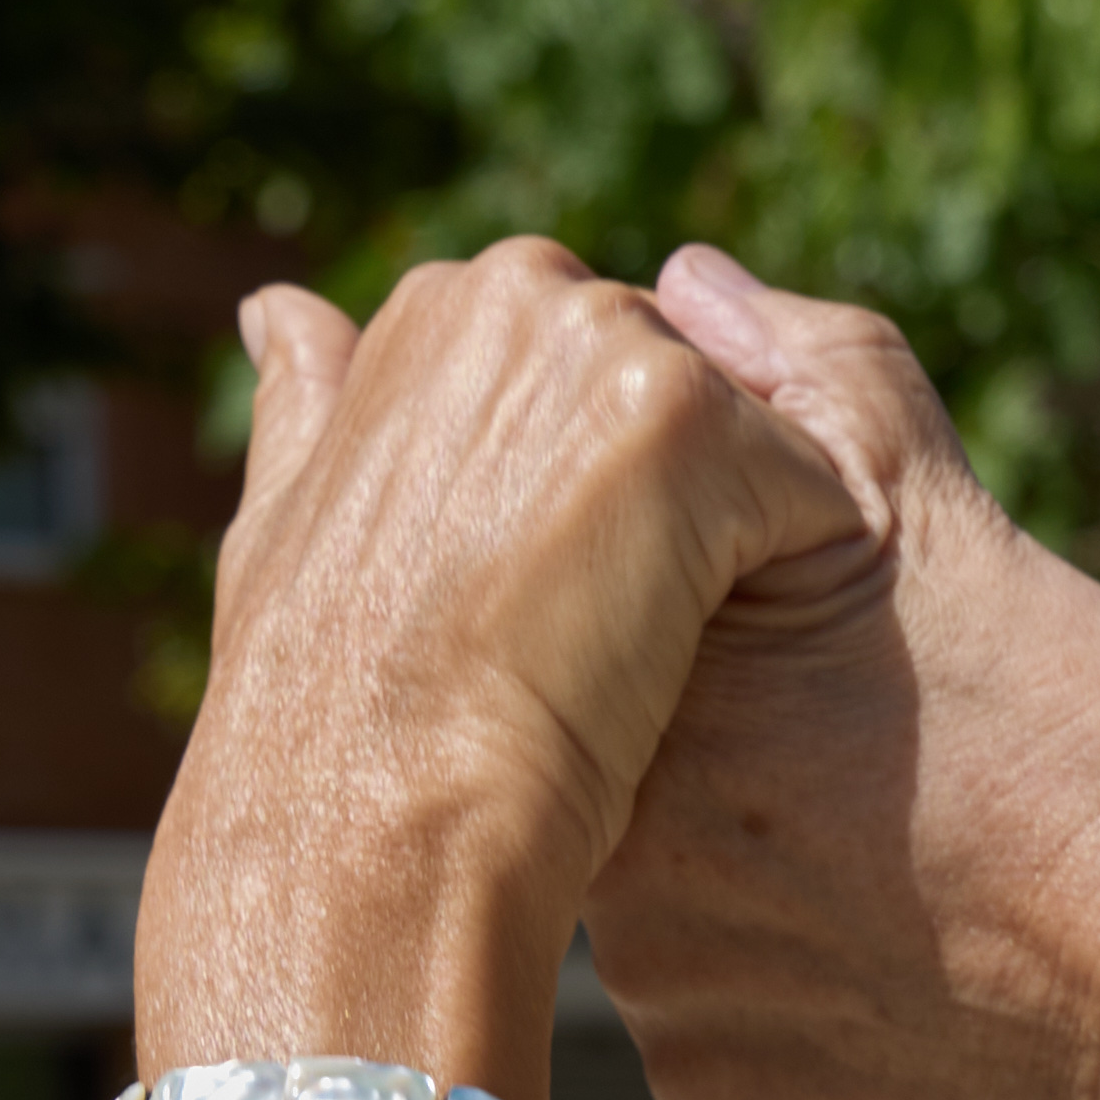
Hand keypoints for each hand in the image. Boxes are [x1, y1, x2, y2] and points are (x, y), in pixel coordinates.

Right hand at [145, 247, 869, 1085]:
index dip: (594, 489)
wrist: (380, 808)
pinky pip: (813, 492)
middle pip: (681, 383)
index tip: (553, 593)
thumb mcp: (287, 524)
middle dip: (675, 503)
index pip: (584, 362)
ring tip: (645, 650)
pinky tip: (715, 661)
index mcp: (439, 307)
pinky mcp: (698, 427)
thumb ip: (311, 407)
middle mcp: (523, 290)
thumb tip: (286, 313)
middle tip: (605, 630)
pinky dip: (798, 585)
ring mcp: (611, 347)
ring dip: (733, 548)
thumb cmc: (325, 707)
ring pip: (754, 436)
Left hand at [582, 246, 1099, 1099]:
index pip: (604, 576)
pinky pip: (698, 989)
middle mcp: (605, 823)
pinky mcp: (699, 1080)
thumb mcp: (959, 528)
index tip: (809, 595)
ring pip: (649, 859)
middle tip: (867, 725)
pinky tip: (890, 934)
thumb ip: (812, 383)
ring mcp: (646, 972)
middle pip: (610, 720)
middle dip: (715, 701)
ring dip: (735, 831)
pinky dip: (772, 956)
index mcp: (652, 657)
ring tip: (895, 830)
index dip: (702, 566)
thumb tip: (694, 289)